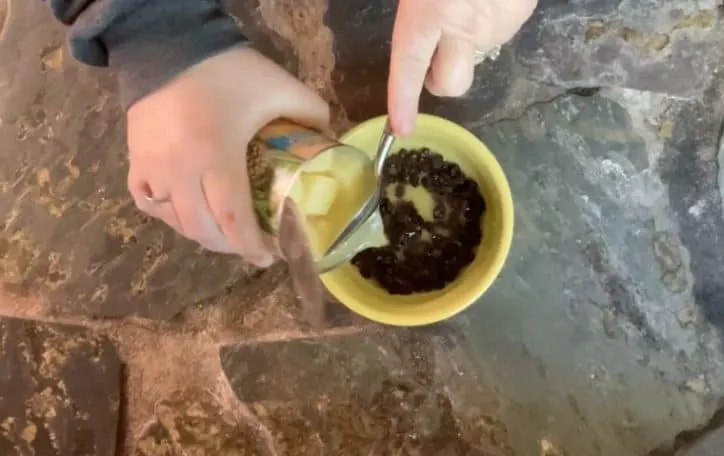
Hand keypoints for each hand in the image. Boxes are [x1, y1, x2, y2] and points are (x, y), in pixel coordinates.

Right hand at [126, 47, 329, 265]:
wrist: (169, 45)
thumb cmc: (226, 71)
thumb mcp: (278, 86)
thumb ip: (312, 115)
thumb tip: (330, 143)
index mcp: (216, 156)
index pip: (232, 220)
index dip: (251, 246)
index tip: (268, 257)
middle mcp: (180, 171)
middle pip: (203, 230)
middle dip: (230, 246)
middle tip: (251, 244)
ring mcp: (152, 169)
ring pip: (175, 222)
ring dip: (203, 234)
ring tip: (225, 232)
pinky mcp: (134, 161)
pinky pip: (147, 203)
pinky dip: (169, 215)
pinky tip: (187, 211)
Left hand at [388, 0, 536, 134]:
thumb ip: (422, 12)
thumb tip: (423, 28)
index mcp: (426, 12)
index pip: (409, 67)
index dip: (403, 100)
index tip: (401, 128)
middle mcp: (464, 27)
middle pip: (452, 84)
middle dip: (441, 81)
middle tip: (434, 54)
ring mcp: (497, 25)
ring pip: (479, 51)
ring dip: (470, 38)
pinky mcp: (523, 13)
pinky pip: (502, 29)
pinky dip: (495, 17)